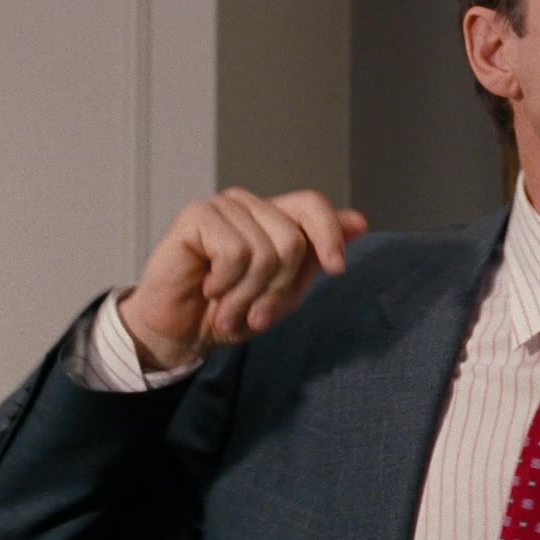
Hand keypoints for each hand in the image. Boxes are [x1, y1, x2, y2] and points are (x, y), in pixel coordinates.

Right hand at [119, 188, 368, 369]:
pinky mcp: (197, 215)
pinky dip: (226, 284)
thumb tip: (358, 222)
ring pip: (265, 252)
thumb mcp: (284, 291)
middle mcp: (252, 206)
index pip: (313, 205)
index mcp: (276, 218)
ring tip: (228, 305)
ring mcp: (224, 207)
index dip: (330, 235)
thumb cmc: (230, 311)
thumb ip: (316, 256)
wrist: (181, 333)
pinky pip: (235, 252)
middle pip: (293, 240)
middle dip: (276, 288)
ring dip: (247, 294)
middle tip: (254, 312)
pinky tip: (209, 288)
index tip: (337, 270)